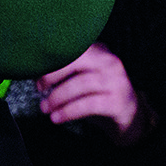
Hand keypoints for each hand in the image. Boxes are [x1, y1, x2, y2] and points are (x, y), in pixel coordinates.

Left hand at [36, 42, 152, 145]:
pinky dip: (69, 111)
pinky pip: (89, 104)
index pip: (74, 47)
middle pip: (79, 60)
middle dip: (54, 74)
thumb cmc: (99, 95)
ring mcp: (116, 82)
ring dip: (58, 97)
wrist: (129, 115)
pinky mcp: (117, 102)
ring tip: (45, 108)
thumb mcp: (84, 78)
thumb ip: (66, 71)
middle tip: (40, 88)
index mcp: (100, 52)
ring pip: (82, 83)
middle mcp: (111, 63)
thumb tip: (35, 71)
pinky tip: (57, 117)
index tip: (37, 75)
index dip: (53, 60)